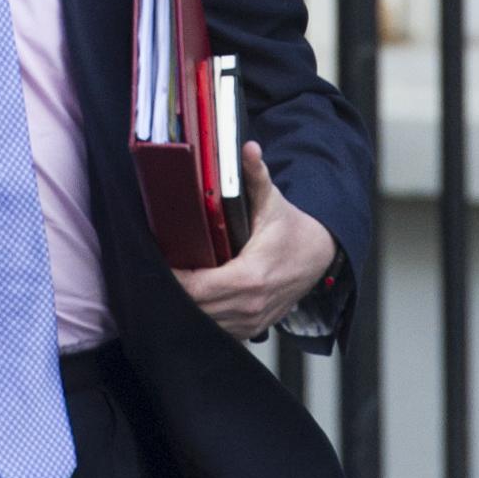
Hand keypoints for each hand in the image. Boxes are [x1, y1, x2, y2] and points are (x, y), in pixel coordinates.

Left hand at [175, 141, 335, 338]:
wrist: (320, 258)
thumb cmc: (292, 230)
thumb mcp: (273, 202)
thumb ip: (255, 176)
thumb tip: (247, 148)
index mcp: (251, 277)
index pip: (196, 288)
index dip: (172, 277)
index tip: (159, 260)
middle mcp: (250, 305)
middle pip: (194, 309)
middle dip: (173, 290)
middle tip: (157, 269)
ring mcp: (251, 322)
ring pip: (204, 323)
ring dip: (185, 305)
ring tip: (171, 281)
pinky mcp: (251, 329)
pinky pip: (217, 329)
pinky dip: (202, 316)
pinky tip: (193, 296)